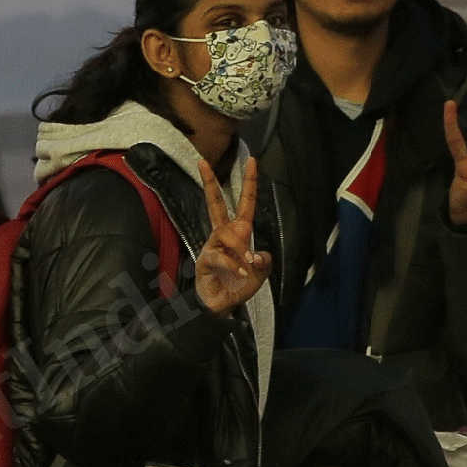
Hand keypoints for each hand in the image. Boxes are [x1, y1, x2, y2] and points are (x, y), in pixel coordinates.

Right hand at [193, 154, 273, 315]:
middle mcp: (223, 235)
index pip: (245, 203)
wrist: (222, 306)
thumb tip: (259, 255)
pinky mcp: (204, 260)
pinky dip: (234, 265)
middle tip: (202, 162)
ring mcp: (212, 246)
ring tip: (247, 267)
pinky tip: (241, 274)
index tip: (251, 160)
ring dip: (239, 250)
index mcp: (238, 232)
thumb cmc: (238, 285)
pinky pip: (220, 256)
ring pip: (225, 235)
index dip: (249, 183)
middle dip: (210, 183)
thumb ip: (264, 262)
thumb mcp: (260, 273)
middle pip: (215, 204)